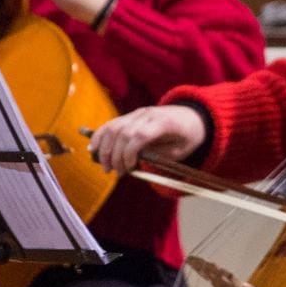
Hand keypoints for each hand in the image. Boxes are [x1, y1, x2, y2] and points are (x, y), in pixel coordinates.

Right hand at [90, 105, 206, 173]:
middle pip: (123, 132)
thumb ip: (158, 156)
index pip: (139, 134)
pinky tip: (93, 149)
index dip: (129, 153)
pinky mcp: (131, 115)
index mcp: (164, 122)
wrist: (192, 117)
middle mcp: (148, 114)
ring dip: (105, 149)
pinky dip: (100, 136)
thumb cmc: (187, 137)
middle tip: (116, 173)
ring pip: (113, 127)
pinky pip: (111, 123)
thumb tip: (135, 162)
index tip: (129, 169)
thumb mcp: (181, 151)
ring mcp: (138, 113)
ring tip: (106, 167)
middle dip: (115, 156)